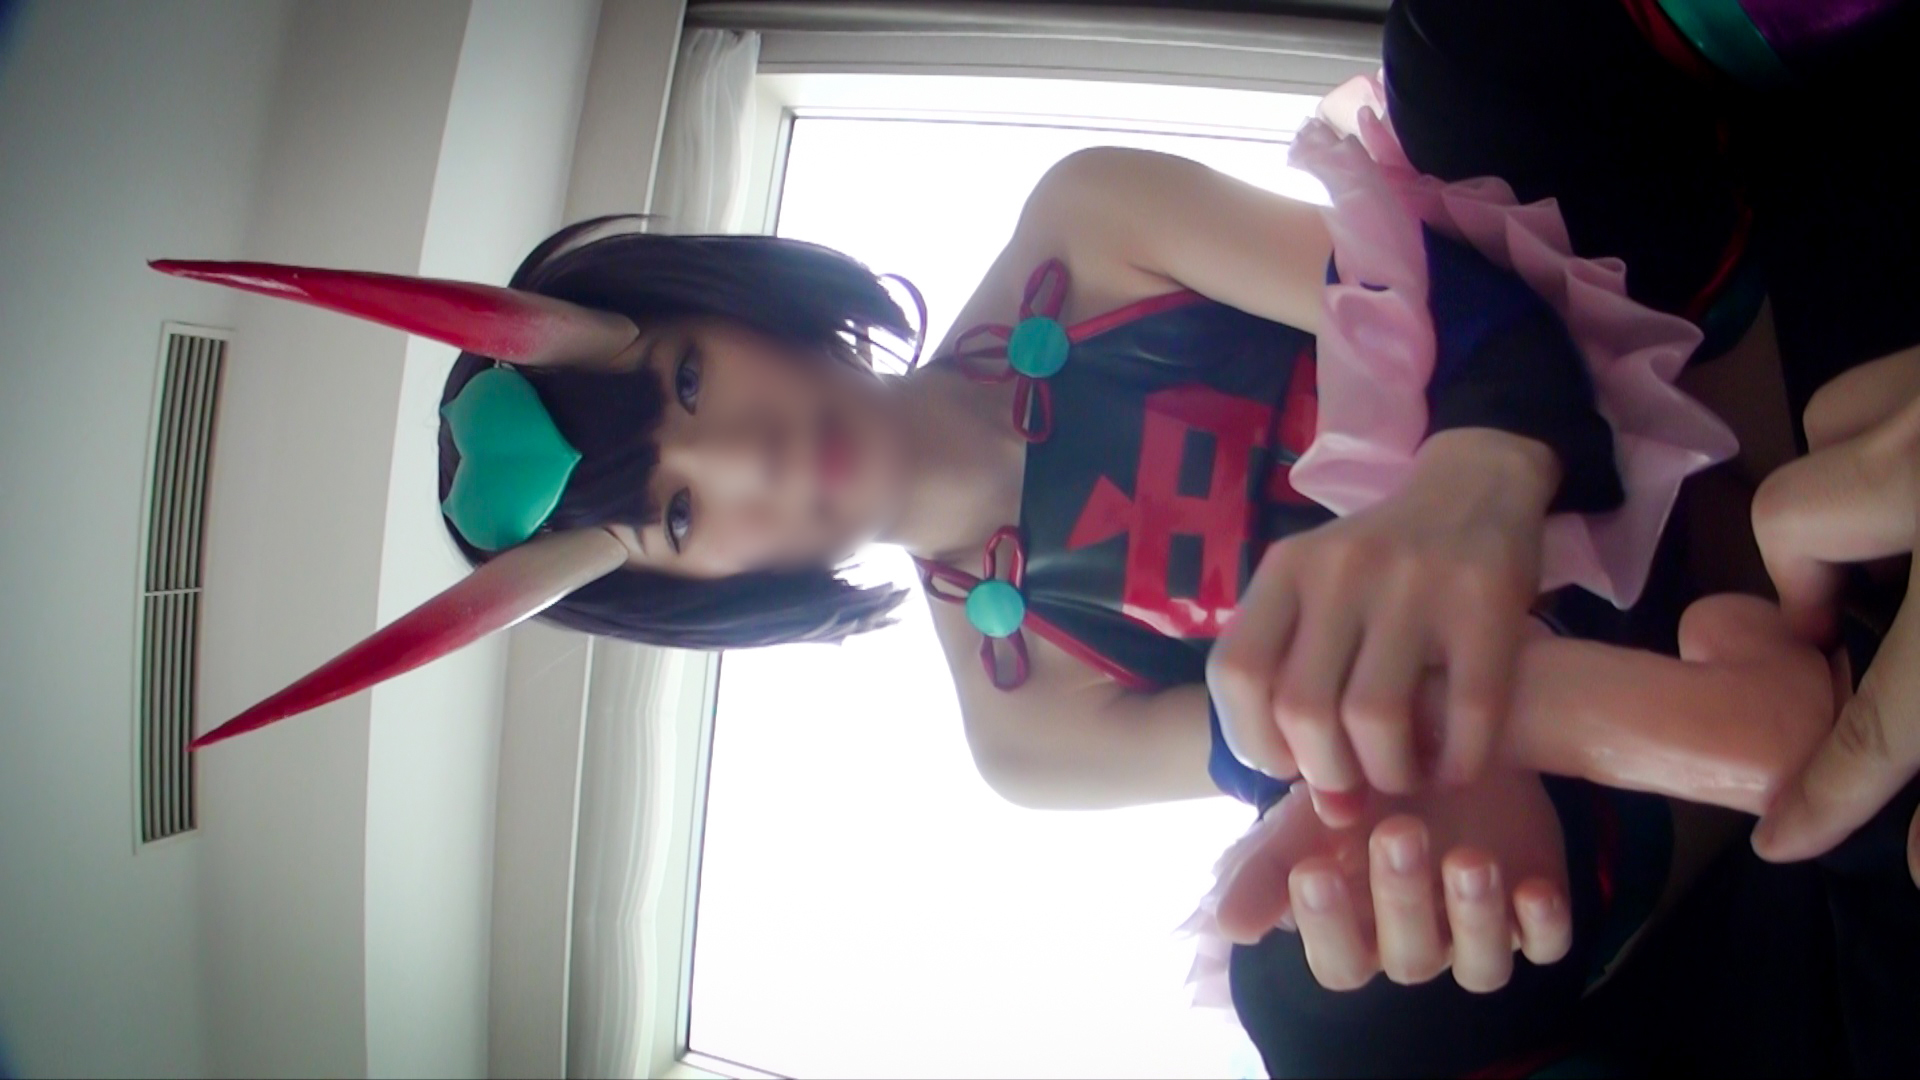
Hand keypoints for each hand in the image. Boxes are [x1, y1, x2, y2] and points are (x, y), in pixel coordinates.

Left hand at [1210, 428, 1556, 823]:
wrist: (1477, 485)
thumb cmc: (1386, 563)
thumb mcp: (1323, 592)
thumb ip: (1304, 679)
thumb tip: (1327, 809)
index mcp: (1287, 569)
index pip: (1237, 674)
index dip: (1254, 741)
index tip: (1289, 764)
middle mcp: (1341, 570)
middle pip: (1303, 710)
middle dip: (1327, 772)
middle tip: (1353, 783)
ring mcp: (1414, 583)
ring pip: (1374, 719)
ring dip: (1390, 774)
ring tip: (1403, 775)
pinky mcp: (1485, 603)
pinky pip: (1465, 713)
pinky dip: (1459, 762)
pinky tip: (1457, 767)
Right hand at [1213, 770, 1571, 992]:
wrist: (1444, 729)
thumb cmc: (1364, 777)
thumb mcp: (1311, 810)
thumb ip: (1267, 865)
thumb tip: (1225, 925)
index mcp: (1358, 928)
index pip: (1338, 962)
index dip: (1327, 926)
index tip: (1312, 868)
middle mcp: (1417, 940)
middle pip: (1408, 960)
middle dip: (1401, 899)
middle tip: (1397, 831)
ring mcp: (1478, 930)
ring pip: (1480, 964)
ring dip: (1473, 917)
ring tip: (1469, 856)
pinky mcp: (1534, 909)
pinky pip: (1546, 945)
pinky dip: (1542, 925)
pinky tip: (1533, 886)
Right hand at [1749, 349, 1919, 884]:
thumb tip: (1917, 862)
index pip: (1890, 710)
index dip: (1840, 784)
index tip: (1784, 836)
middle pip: (1805, 524)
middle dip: (1822, 582)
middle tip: (1860, 622)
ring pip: (1835, 436)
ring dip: (1849, 497)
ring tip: (1901, 535)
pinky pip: (1882, 387)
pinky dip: (1889, 432)